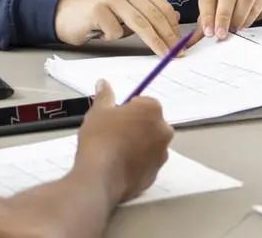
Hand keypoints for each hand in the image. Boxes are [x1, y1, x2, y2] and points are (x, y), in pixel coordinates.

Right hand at [56, 0, 181, 52]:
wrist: (71, 16)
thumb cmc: (104, 18)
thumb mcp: (130, 14)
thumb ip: (149, 15)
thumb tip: (176, 20)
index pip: (162, 6)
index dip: (173, 26)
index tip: (180, 44)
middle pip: (153, 15)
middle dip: (167, 36)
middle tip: (175, 53)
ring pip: (139, 23)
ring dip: (154, 42)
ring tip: (161, 54)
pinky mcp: (98, 9)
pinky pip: (116, 32)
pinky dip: (114, 39)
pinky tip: (104, 34)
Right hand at [74, 81, 172, 202]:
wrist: (100, 177)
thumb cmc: (100, 139)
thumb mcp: (98, 112)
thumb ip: (104, 96)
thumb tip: (103, 84)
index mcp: (152, 110)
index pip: (144, 103)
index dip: (128, 109)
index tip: (115, 117)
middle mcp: (163, 131)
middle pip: (151, 124)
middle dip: (136, 127)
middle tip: (114, 133)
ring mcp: (161, 155)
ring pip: (150, 145)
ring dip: (138, 145)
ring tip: (114, 151)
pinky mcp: (155, 175)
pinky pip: (146, 164)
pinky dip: (136, 163)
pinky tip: (118, 165)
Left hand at [196, 0, 261, 39]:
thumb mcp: (211, 7)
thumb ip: (203, 22)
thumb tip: (193, 41)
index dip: (207, 13)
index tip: (209, 31)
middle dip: (224, 16)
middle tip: (221, 33)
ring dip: (238, 17)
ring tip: (233, 30)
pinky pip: (258, 2)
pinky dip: (249, 17)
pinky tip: (243, 25)